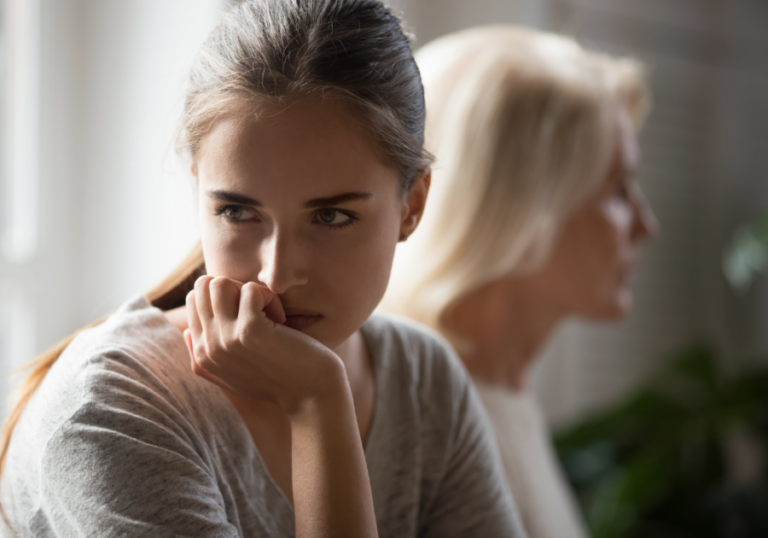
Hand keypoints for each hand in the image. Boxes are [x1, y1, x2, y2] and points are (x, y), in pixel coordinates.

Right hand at [184, 276, 345, 413]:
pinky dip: (270, 298)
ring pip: (220, 282)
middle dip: (234, 289)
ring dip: (250, 291)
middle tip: (258, 311)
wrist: (310, 397)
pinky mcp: (249, 330)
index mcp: (201, 354)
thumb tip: (185, 331)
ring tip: (268, 313)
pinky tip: (281, 321)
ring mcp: (226, 338)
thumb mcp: (232, 377)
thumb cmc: (277, 383)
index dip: (226, 298)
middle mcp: (207, 347)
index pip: (194, 299)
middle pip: (203, 286)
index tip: (249, 318)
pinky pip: (251, 289)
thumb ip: (203, 358)